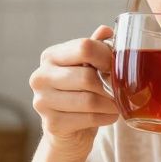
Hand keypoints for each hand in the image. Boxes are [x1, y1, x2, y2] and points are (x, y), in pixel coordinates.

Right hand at [28, 26, 119, 156]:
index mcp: (50, 56)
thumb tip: (106, 30)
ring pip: (89, 100)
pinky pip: (88, 119)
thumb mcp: (87, 67)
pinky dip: (106, 117)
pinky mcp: (51, 124)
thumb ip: (95, 48)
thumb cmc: (81, 92)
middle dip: (109, 84)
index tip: (115, 66)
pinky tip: (109, 116)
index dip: (106, 56)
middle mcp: (40, 77)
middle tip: (120, 89)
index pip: (84, 47)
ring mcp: (42, 101)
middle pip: (87, 77)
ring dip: (110, 103)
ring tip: (116, 104)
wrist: (69, 131)